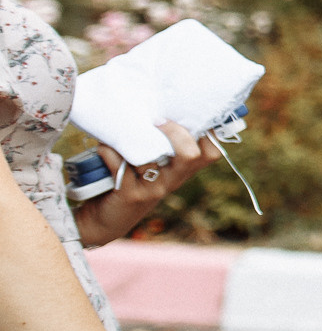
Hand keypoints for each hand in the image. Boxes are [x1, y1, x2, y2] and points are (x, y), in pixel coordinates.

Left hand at [74, 123, 221, 248]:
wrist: (102, 222)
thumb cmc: (127, 185)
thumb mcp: (150, 168)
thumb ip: (157, 147)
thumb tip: (155, 108)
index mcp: (181, 171)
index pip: (210, 152)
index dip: (208, 133)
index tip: (190, 115)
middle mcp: (172, 181)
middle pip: (191, 155)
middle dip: (176, 133)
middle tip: (158, 120)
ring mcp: (152, 189)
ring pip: (152, 159)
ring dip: (133, 139)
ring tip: (119, 129)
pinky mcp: (130, 195)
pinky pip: (121, 167)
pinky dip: (110, 152)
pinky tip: (104, 146)